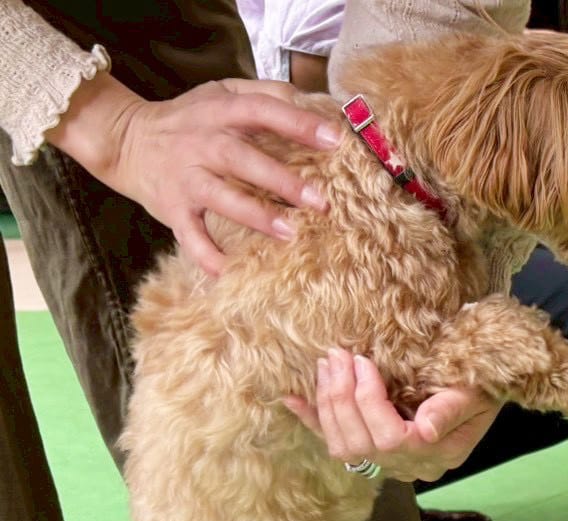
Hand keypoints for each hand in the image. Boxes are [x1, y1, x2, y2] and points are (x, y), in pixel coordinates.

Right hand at [45, 73, 341, 275]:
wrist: (126, 139)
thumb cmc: (190, 119)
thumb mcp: (222, 93)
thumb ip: (265, 94)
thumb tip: (315, 104)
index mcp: (219, 112)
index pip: (261, 111)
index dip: (296, 123)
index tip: (334, 139)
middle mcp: (202, 144)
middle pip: (242, 159)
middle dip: (281, 180)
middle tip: (320, 201)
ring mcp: (186, 178)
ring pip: (220, 198)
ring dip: (255, 216)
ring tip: (290, 232)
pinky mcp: (173, 209)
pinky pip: (190, 236)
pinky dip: (207, 256)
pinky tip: (229, 274)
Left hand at [282, 349, 502, 483]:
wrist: (480, 391)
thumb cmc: (481, 388)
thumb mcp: (477, 394)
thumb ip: (451, 410)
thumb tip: (424, 429)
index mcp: (439, 453)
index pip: (392, 439)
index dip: (369, 402)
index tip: (363, 363)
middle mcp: (410, 465)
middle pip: (362, 444)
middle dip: (342, 398)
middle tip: (337, 356)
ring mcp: (390, 462)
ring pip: (344, 447)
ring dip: (328, 405)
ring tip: (327, 365)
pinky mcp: (374, 451)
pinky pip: (337, 442)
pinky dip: (312, 422)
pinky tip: (291, 399)